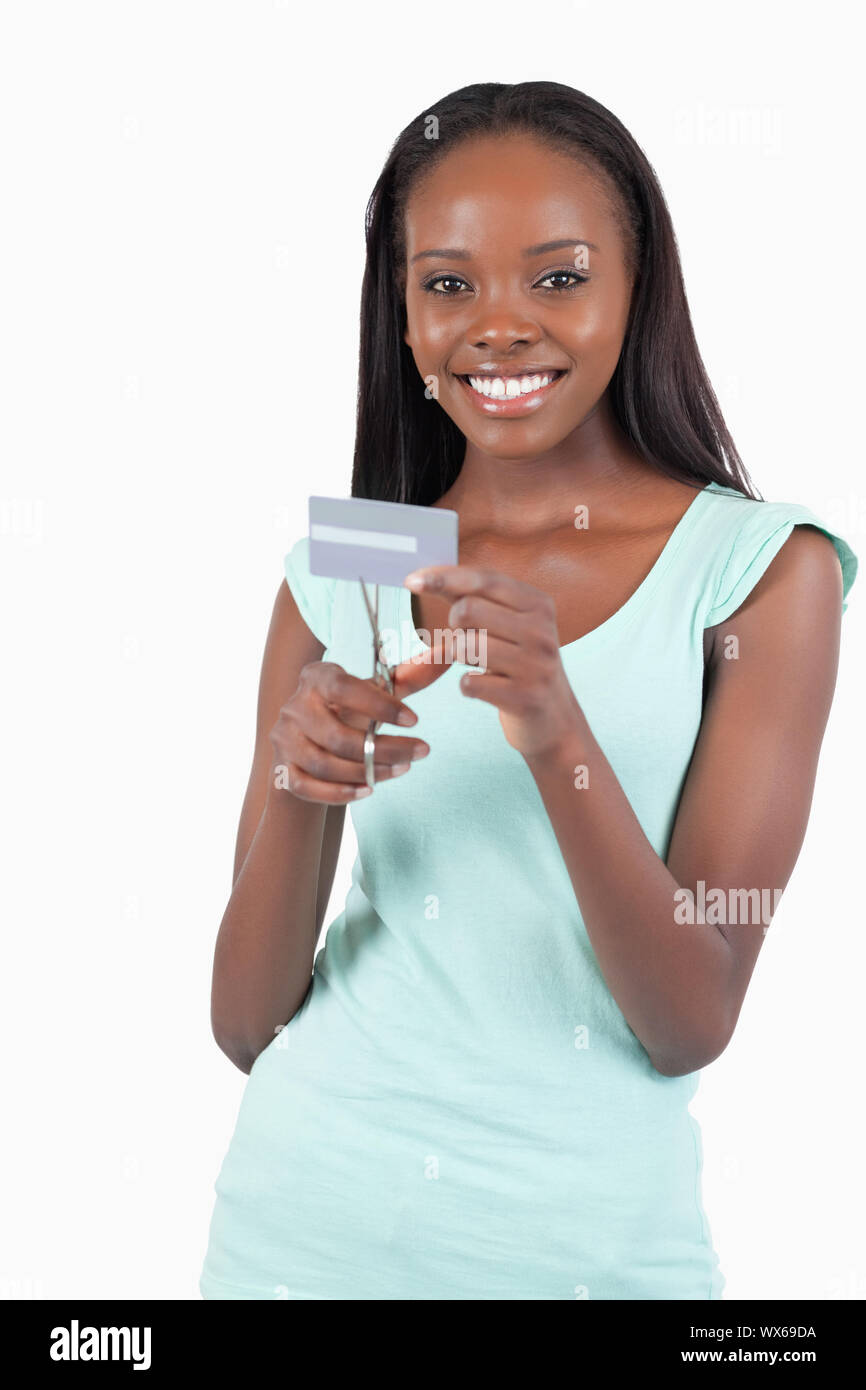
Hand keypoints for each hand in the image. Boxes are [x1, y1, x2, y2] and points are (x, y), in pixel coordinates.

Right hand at [269, 662, 429, 801]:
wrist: (311, 744)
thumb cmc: (349, 712)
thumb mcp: (375, 693)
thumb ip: (409, 677)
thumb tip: (448, 655)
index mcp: (317, 677)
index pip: (345, 688)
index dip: (380, 706)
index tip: (415, 721)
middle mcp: (294, 706)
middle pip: (338, 736)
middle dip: (385, 748)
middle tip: (422, 751)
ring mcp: (284, 740)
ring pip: (326, 765)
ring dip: (368, 772)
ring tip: (403, 769)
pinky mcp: (282, 770)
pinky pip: (309, 787)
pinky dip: (340, 793)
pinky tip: (370, 789)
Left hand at [394, 565, 584, 758]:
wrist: (554, 720)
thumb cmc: (521, 665)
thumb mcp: (511, 626)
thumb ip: (475, 599)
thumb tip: (424, 578)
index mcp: (538, 605)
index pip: (484, 580)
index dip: (444, 577)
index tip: (411, 581)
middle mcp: (541, 631)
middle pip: (467, 610)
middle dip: (453, 626)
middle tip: (468, 640)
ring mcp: (536, 665)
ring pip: (464, 646)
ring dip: (459, 657)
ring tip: (477, 664)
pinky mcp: (525, 698)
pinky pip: (469, 683)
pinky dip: (467, 686)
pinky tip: (484, 688)